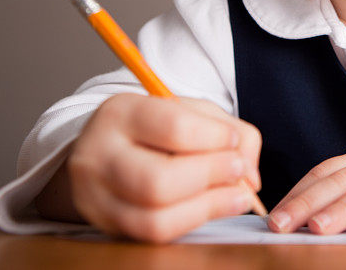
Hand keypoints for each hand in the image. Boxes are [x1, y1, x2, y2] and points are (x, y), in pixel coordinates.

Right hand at [66, 93, 261, 242]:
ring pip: (156, 217)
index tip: (233, 139)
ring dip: (209, 207)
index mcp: (121, 112)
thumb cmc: (155, 128)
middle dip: (211, 176)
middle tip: (238, 170)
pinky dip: (194, 222)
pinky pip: (155, 234)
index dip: (215, 137)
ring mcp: (95, 195)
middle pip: (159, 180)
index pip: (173, 127)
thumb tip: (250, 177)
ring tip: (237, 195)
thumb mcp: (190, 111)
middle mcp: (98, 154)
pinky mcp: (107, 224)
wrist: (104, 149)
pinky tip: (217, 207)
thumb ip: (230, 131)